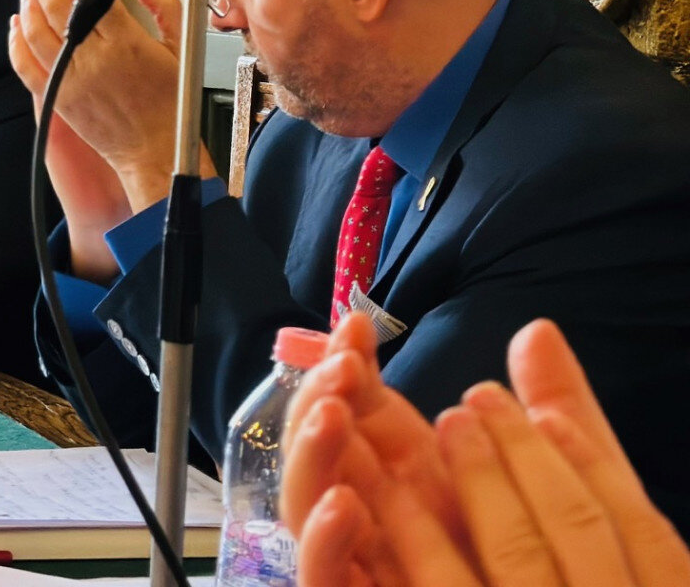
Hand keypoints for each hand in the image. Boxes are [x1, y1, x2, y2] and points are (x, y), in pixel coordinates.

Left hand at [11, 0, 186, 214]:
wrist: (156, 149)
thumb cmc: (170, 104)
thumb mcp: (179, 46)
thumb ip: (163, 5)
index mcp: (126, 42)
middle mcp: (93, 58)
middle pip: (57, 4)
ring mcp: (70, 79)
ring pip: (36, 30)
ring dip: (28, 1)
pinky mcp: (57, 97)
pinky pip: (25, 66)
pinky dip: (16, 41)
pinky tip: (16, 24)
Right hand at [285, 315, 689, 586]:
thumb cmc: (566, 576)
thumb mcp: (577, 496)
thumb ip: (556, 417)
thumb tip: (537, 328)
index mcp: (421, 483)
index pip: (363, 412)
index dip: (351, 366)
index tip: (358, 329)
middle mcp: (383, 522)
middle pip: (326, 453)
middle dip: (321, 400)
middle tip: (341, 368)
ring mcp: (368, 564)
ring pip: (312, 510)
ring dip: (313, 456)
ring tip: (334, 412)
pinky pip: (324, 581)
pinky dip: (325, 544)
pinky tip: (345, 504)